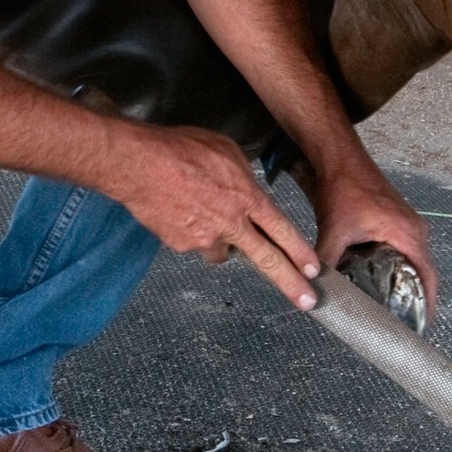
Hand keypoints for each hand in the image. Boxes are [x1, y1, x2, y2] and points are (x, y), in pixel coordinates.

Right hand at [112, 123, 323, 310]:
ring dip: (220, 239)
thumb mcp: (225, 150)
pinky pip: (194, 243)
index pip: (281, 230)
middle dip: (290, 283)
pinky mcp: (181, 246)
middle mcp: (229, 223)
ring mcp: (204, 238)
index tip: (314, 270)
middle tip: (307, 302)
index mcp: (245, 197)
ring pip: (221, 250)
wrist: (137, 163)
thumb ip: (242, 177)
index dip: (300, 252)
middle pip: (266, 260)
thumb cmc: (180, 149)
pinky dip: (191, 231)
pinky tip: (180, 209)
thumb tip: (246, 190)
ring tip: (201, 211)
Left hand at [309, 152, 438, 312]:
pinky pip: (407, 249)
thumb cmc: (345, 189)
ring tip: (394, 307)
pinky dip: (401, 266)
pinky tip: (384, 279)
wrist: (342, 159)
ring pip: (415, 260)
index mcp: (408, 234)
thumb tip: (316, 287)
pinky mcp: (399, 219)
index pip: (428, 277)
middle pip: (424, 271)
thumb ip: (327, 261)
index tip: (422, 325)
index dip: (427, 304)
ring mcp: (409, 223)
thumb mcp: (335, 230)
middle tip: (403, 323)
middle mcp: (415, 229)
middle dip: (416, 297)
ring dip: (408, 281)